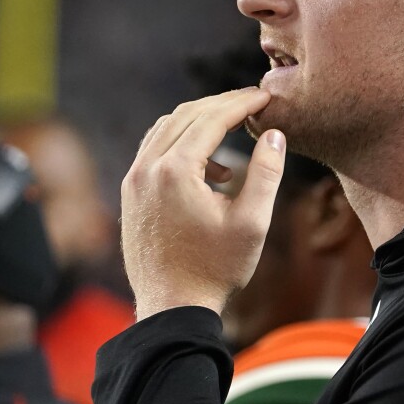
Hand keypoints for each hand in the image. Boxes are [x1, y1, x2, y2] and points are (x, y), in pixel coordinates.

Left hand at [121, 88, 285, 319]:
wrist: (171, 307)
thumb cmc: (215, 269)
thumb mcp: (252, 223)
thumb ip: (266, 173)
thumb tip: (273, 134)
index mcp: (175, 170)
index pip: (211, 118)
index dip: (242, 103)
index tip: (266, 96)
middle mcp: (146, 168)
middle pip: (185, 115)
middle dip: (221, 104)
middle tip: (251, 102)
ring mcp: (133, 181)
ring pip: (165, 129)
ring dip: (199, 121)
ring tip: (233, 128)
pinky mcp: (130, 194)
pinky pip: (154, 151)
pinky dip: (181, 143)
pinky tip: (212, 169)